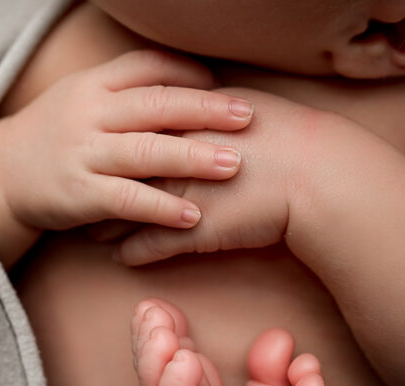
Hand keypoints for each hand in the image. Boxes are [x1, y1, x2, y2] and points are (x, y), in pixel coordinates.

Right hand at [0, 50, 255, 264]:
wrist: (4, 173)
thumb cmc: (66, 135)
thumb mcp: (92, 100)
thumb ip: (137, 91)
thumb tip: (203, 85)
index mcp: (97, 85)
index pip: (148, 68)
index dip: (190, 76)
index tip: (229, 90)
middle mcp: (91, 114)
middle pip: (154, 105)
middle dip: (205, 111)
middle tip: (248, 117)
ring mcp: (84, 153)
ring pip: (144, 151)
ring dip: (192, 158)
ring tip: (234, 165)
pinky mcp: (81, 194)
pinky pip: (127, 199)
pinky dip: (162, 207)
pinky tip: (194, 216)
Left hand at [108, 88, 319, 265]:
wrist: (314, 175)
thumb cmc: (292, 140)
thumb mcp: (249, 108)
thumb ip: (218, 110)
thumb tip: (209, 108)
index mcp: (183, 120)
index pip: (137, 129)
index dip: (121, 141)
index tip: (109, 149)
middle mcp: (171, 154)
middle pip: (120, 169)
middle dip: (103, 182)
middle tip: (90, 188)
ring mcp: (177, 194)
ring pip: (126, 211)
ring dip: (109, 222)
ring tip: (97, 230)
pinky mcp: (191, 232)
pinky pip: (147, 246)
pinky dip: (132, 253)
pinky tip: (123, 258)